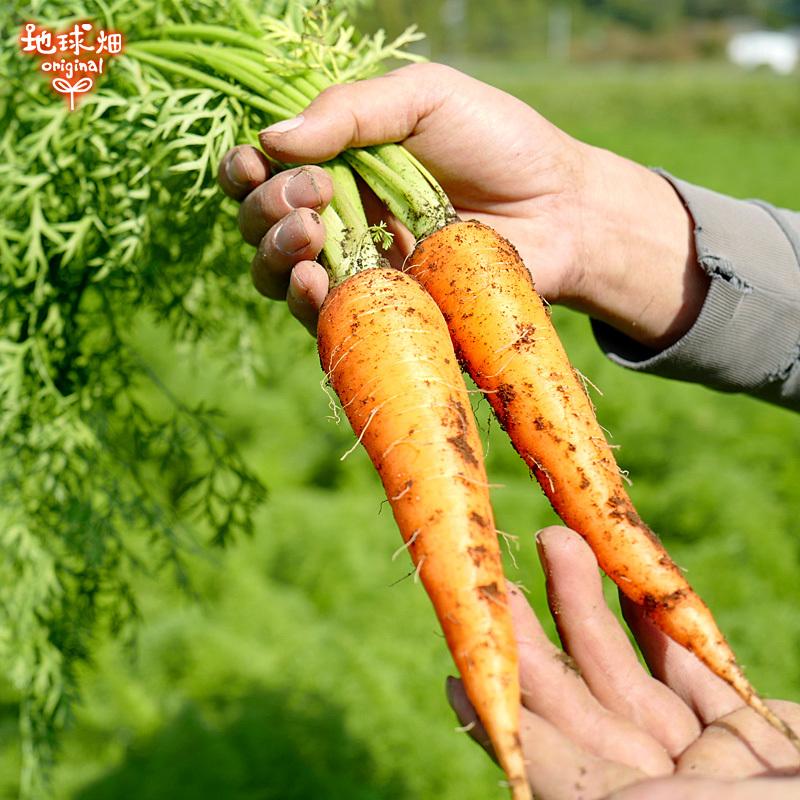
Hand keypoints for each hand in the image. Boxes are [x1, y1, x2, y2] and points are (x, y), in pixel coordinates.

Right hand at [218, 63, 707, 343]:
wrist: (561, 211)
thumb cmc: (499, 144)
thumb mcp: (425, 98)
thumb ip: (350, 110)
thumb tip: (271, 138)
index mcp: (340, 163)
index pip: (265, 171)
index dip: (244, 171)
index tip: (256, 163)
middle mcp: (338, 217)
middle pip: (261, 225)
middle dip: (268, 208)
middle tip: (313, 193)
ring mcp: (358, 269)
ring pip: (279, 275)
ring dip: (276, 254)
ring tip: (310, 232)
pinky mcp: (383, 313)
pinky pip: (323, 319)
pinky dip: (305, 301)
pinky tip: (313, 280)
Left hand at [446, 526, 799, 798]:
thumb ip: (579, 783)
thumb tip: (502, 748)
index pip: (547, 763)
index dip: (500, 714)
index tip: (455, 672)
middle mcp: (658, 794)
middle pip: (580, 708)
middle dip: (538, 640)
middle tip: (498, 580)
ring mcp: (702, 764)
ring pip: (630, 674)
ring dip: (589, 605)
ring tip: (554, 539)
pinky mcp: (747, 731)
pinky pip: (692, 669)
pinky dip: (660, 621)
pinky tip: (625, 576)